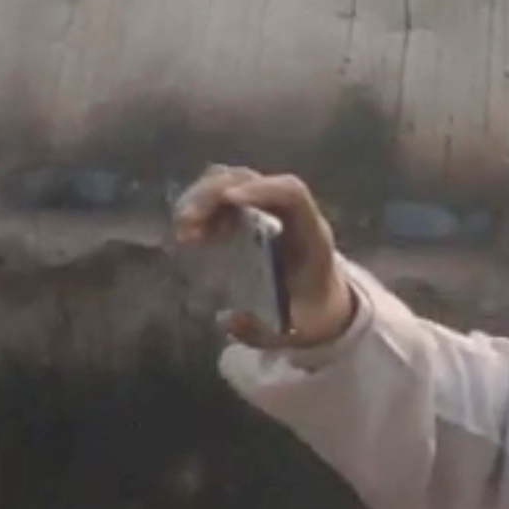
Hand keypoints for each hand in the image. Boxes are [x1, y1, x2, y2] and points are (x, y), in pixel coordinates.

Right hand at [173, 164, 355, 350]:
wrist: (325, 304)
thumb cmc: (311, 312)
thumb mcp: (292, 329)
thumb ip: (260, 328)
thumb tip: (226, 320)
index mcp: (311, 235)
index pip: (291, 194)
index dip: (260, 189)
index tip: (228, 200)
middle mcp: (290, 213)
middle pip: (250, 180)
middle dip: (213, 195)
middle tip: (185, 226)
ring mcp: (269, 207)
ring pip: (231, 181)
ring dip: (201, 199)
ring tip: (183, 232)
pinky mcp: (251, 211)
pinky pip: (223, 193)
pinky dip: (202, 207)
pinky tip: (191, 233)